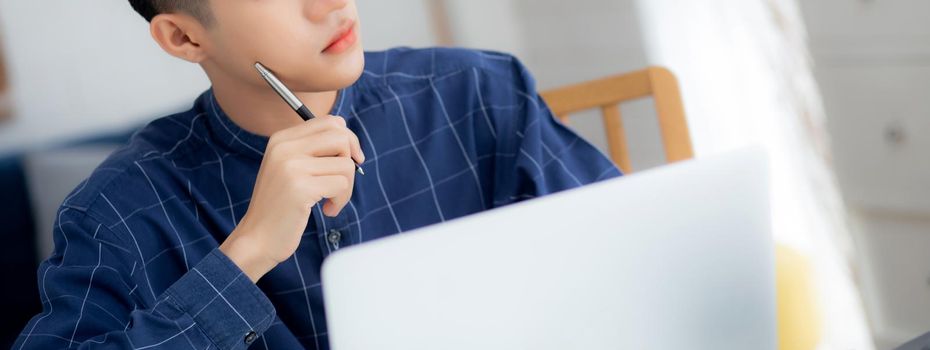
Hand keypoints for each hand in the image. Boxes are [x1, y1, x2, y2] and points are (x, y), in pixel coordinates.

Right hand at [219, 115, 363, 281]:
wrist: (256, 239)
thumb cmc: (280, 206)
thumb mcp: (290, 169)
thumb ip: (313, 151)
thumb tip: (351, 142)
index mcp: (281, 139)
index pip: (330, 121)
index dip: (348, 140)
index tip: (351, 160)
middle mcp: (284, 147)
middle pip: (341, 137)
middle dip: (351, 161)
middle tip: (342, 183)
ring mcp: (291, 166)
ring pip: (346, 164)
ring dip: (347, 188)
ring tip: (330, 201)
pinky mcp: (300, 187)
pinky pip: (342, 185)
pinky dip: (341, 201)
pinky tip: (327, 211)